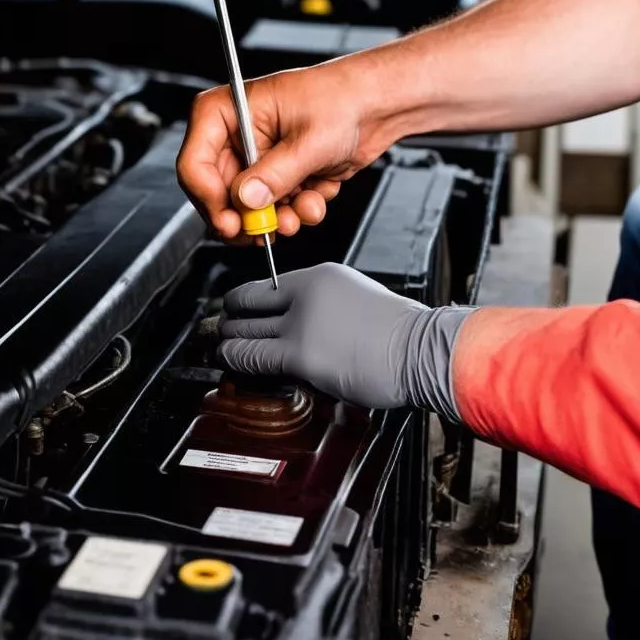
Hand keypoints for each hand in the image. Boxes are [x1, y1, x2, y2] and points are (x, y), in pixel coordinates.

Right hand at [177, 59, 391, 239]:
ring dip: (278, 217)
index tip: (232, 220)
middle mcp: (236, 136)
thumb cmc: (342, 97)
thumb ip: (275, 175)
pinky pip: (274, 208)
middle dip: (249, 216)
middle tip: (265, 230)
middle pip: (217, 193)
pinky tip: (316, 195)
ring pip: (248, 207)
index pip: (194, 162)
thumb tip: (246, 201)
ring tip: (303, 210)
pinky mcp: (277, 175)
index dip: (210, 198)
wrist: (375, 104)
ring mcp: (256, 158)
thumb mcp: (308, 140)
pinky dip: (297, 210)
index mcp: (227, 110)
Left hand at [217, 262, 473, 419]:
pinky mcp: (301, 352)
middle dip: (226, 320)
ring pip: (244, 329)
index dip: (242, 303)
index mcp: (319, 276)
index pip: (264, 286)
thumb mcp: (354, 301)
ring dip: (225, 340)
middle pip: (246, 303)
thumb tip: (295, 326)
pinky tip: (227, 362)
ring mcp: (302, 322)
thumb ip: (323, 308)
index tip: (234, 315)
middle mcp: (305, 292)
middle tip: (216, 332)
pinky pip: (253, 354)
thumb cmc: (400, 335)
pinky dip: (234, 358)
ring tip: (217, 349)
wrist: (423, 349)